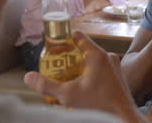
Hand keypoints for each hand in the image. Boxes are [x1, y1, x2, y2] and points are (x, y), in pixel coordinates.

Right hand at [24, 31, 145, 122]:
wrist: (122, 118)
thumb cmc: (98, 105)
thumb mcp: (68, 95)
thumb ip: (47, 85)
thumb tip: (28, 77)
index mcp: (97, 55)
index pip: (79, 37)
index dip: (64, 38)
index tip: (54, 46)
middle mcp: (108, 57)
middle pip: (84, 50)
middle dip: (69, 57)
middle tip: (56, 65)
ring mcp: (115, 67)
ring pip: (94, 61)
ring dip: (80, 67)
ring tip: (67, 78)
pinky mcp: (118, 78)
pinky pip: (101, 70)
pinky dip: (91, 74)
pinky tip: (82, 88)